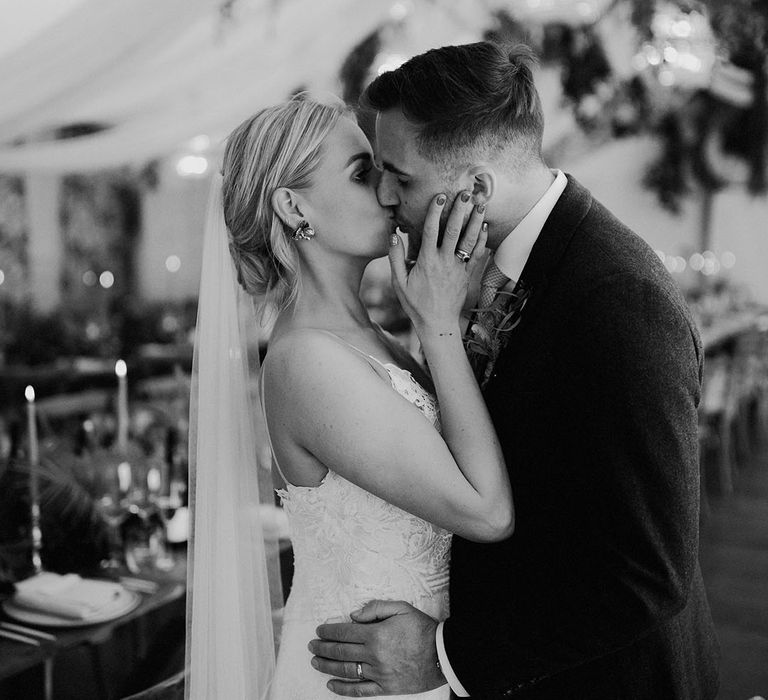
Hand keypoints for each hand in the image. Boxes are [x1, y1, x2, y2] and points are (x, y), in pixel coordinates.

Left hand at [309, 600, 444, 696]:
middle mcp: (374, 655)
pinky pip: (360, 691)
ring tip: (315, 662)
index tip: (319, 630)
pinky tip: (331, 685)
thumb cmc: (423, 628)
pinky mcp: (386, 688)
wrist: (443, 654)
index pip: (344, 632)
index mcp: (376, 634)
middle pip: (341, 652)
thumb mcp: (401, 608)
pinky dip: (343, 690)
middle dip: (323, 648)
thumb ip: (375, 608)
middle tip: (312, 645)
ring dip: (327, 666)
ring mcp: (379, 673)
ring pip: (346, 671)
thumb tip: (353, 615)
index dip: (329, 631)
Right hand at [389, 192, 486, 333]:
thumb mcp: (399, 282)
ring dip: (476, 221)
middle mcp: (444, 261)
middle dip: (460, 210)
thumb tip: (393, 234)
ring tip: (482, 204)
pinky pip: (477, 255)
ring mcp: (458, 268)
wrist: (437, 323)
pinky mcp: (467, 275)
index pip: (431, 230)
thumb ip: (395, 257)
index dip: (435, 212)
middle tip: (466, 193)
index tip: (439, 196)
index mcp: (426, 261)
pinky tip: (484, 227)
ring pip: (470, 240)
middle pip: (454, 231)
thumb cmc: (415, 303)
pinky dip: (482, 240)